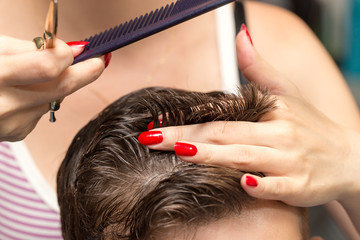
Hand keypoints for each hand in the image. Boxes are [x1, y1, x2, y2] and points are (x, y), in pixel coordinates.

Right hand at [0, 36, 108, 141]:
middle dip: (86, 72)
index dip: (71, 55)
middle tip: (99, 61)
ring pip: (55, 98)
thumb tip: (72, 50)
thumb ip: (30, 49)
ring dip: (56, 83)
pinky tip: (20, 94)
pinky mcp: (17, 133)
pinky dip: (41, 98)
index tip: (87, 49)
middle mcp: (3, 106)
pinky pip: (44, 110)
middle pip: (62, 88)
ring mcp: (11, 124)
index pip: (50, 67)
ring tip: (33, 75)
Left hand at [138, 27, 359, 207]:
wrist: (350, 158)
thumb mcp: (287, 92)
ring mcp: (290, 161)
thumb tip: (240, 35)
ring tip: (182, 152)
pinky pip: (276, 186)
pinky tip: (243, 182)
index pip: (222, 116)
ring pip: (244, 156)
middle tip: (151, 139)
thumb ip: (259, 66)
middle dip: (185, 138)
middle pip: (225, 135)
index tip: (157, 124)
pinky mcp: (301, 186)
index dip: (188, 120)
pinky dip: (260, 185)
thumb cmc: (311, 126)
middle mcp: (279, 134)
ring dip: (213, 155)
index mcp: (272, 111)